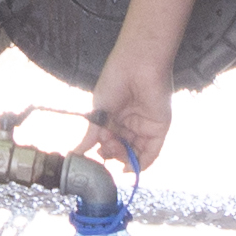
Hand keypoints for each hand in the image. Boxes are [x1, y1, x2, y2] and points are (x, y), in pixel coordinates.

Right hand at [88, 33, 176, 173]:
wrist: (136, 65)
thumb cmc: (115, 81)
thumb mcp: (98, 111)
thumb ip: (92, 135)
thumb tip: (76, 153)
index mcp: (116, 119)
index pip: (110, 143)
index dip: (104, 150)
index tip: (96, 149)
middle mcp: (131, 125)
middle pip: (123, 151)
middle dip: (113, 153)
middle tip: (107, 145)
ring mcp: (145, 128)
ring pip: (135, 154)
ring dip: (124, 159)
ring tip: (115, 148)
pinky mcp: (159, 129)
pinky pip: (151, 153)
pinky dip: (141, 164)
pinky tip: (130, 169)